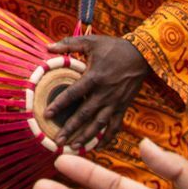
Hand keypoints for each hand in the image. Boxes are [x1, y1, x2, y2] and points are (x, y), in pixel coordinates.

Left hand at [45, 34, 150, 149]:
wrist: (141, 55)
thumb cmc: (113, 48)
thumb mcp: (91, 41)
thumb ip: (69, 43)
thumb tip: (49, 47)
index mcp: (94, 77)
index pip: (73, 94)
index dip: (59, 104)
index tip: (46, 114)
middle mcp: (104, 93)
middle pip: (84, 114)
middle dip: (70, 128)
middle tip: (57, 140)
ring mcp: (115, 102)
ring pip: (99, 124)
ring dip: (86, 137)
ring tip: (73, 147)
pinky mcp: (123, 107)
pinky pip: (115, 126)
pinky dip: (107, 138)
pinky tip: (97, 147)